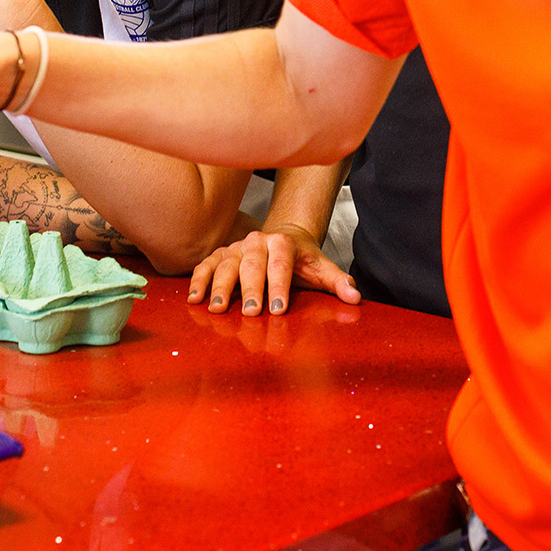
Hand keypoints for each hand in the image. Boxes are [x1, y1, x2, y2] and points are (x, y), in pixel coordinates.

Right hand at [188, 225, 361, 314]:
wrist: (284, 238)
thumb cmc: (302, 260)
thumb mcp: (321, 268)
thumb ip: (337, 282)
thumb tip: (355, 297)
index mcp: (283, 243)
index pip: (281, 264)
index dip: (279, 285)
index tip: (278, 308)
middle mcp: (257, 241)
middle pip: (251, 263)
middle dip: (251, 288)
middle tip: (251, 312)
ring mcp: (236, 247)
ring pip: (225, 264)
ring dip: (220, 286)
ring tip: (218, 309)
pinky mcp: (220, 255)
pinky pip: (206, 265)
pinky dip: (198, 280)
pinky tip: (194, 299)